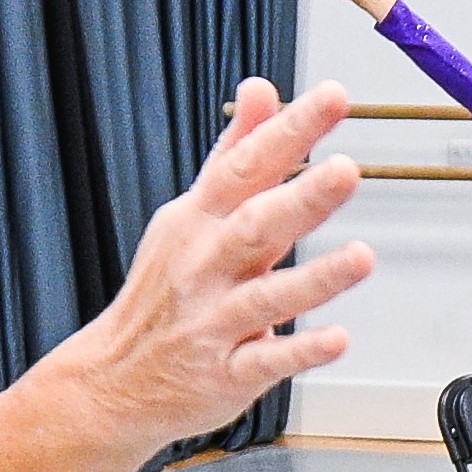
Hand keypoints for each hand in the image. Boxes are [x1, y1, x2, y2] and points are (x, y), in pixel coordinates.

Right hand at [57, 79, 370, 450]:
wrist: (111, 381)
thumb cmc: (165, 291)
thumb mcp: (191, 215)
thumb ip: (234, 154)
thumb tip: (260, 89)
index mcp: (198, 220)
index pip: (246, 165)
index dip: (290, 131)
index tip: (333, 98)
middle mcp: (203, 266)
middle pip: (255, 225)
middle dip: (302, 197)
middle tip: (347, 172)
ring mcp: (213, 322)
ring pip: (266, 296)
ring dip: (315, 278)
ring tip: (361, 257)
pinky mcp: (225, 374)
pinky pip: (266, 361)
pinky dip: (300, 351)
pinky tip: (337, 338)